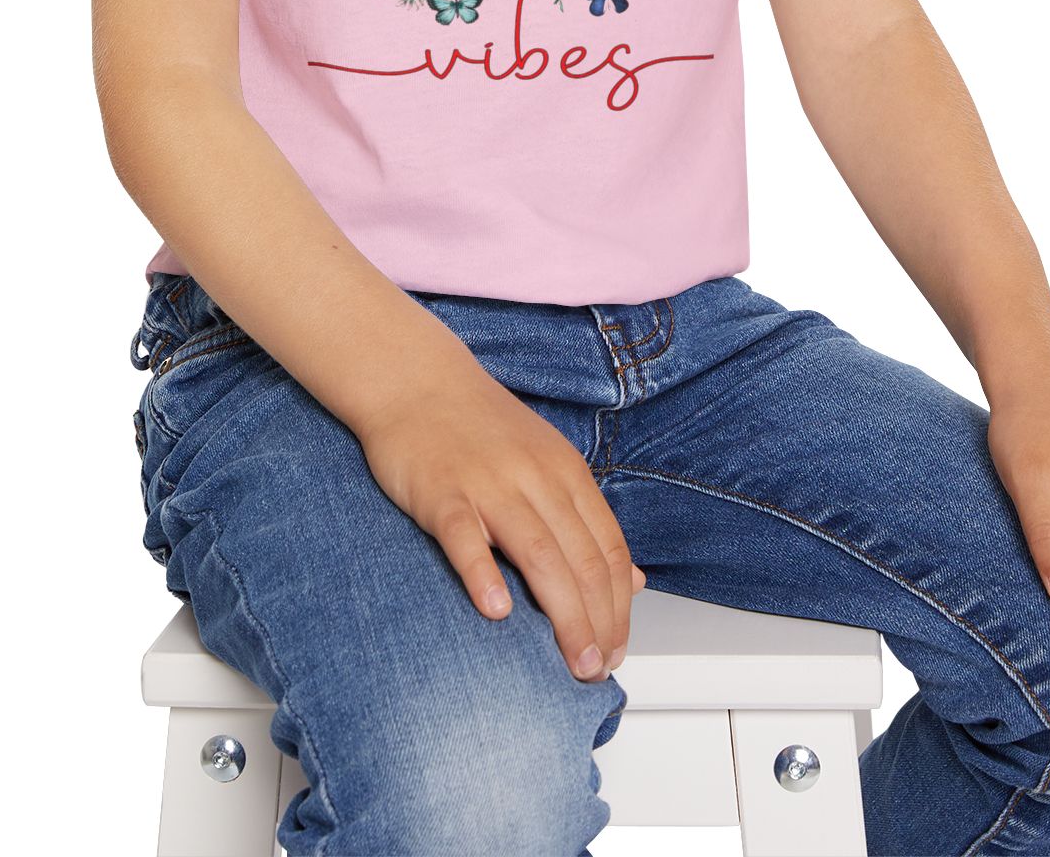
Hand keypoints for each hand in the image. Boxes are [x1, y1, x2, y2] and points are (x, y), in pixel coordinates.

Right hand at [353, 365, 646, 681]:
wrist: (415, 379)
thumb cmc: (479, 428)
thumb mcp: (547, 462)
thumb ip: (586, 520)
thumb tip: (633, 580)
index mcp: (565, 472)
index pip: (608, 549)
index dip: (620, 606)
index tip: (618, 649)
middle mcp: (536, 478)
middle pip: (582, 560)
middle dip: (598, 622)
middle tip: (598, 671)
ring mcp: (489, 484)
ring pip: (540, 555)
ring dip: (563, 615)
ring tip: (573, 661)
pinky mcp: (441, 492)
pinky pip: (466, 537)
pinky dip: (484, 574)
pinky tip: (496, 611)